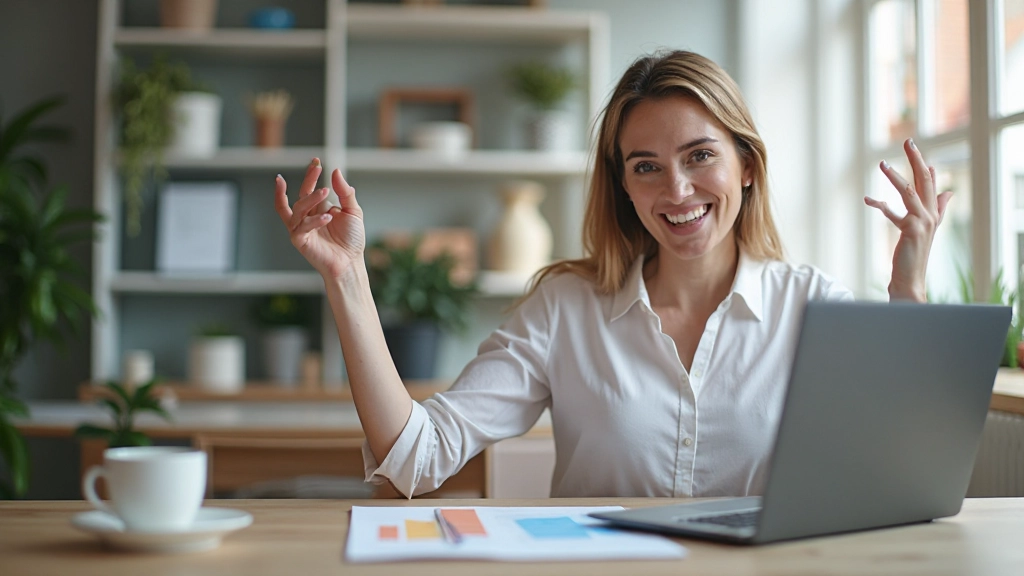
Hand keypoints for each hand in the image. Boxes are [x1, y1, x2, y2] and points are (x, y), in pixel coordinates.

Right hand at [274, 158, 365, 280]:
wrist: (351, 262)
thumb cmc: (352, 239)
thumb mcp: (353, 211)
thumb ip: (345, 192)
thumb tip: (335, 171)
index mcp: (317, 210)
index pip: (309, 189)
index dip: (311, 175)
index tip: (316, 161)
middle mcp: (307, 217)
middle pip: (301, 195)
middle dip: (308, 180)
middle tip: (317, 168)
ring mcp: (301, 229)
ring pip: (298, 209)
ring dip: (311, 199)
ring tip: (325, 192)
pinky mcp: (300, 241)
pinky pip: (300, 227)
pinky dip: (313, 221)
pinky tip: (328, 217)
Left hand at [864, 139, 952, 301]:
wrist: (911, 281)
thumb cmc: (913, 257)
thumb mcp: (925, 231)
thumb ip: (937, 211)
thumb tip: (949, 193)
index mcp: (933, 215)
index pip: (931, 185)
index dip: (925, 167)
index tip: (917, 151)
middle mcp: (931, 216)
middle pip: (925, 181)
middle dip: (916, 159)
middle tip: (908, 141)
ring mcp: (923, 222)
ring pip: (910, 191)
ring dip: (896, 175)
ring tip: (882, 163)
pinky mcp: (911, 230)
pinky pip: (893, 212)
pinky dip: (880, 205)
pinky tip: (868, 199)